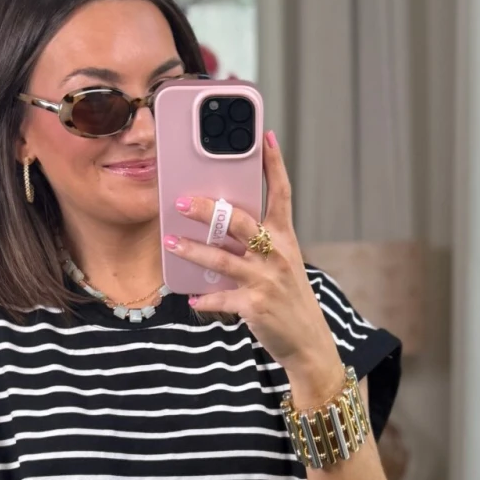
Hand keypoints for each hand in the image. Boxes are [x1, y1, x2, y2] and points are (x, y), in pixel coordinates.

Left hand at [164, 129, 345, 408]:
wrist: (308, 342)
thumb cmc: (290, 300)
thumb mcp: (283, 265)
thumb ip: (259, 244)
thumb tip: (223, 226)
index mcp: (285, 239)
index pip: (281, 193)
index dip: (274, 164)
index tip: (264, 137)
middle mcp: (277, 254)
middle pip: (240, 221)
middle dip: (209, 209)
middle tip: (182, 201)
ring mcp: (266, 280)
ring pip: (223, 258)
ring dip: (193, 250)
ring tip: (171, 243)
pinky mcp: (255, 305)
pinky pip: (222, 298)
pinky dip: (204, 299)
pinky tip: (190, 298)